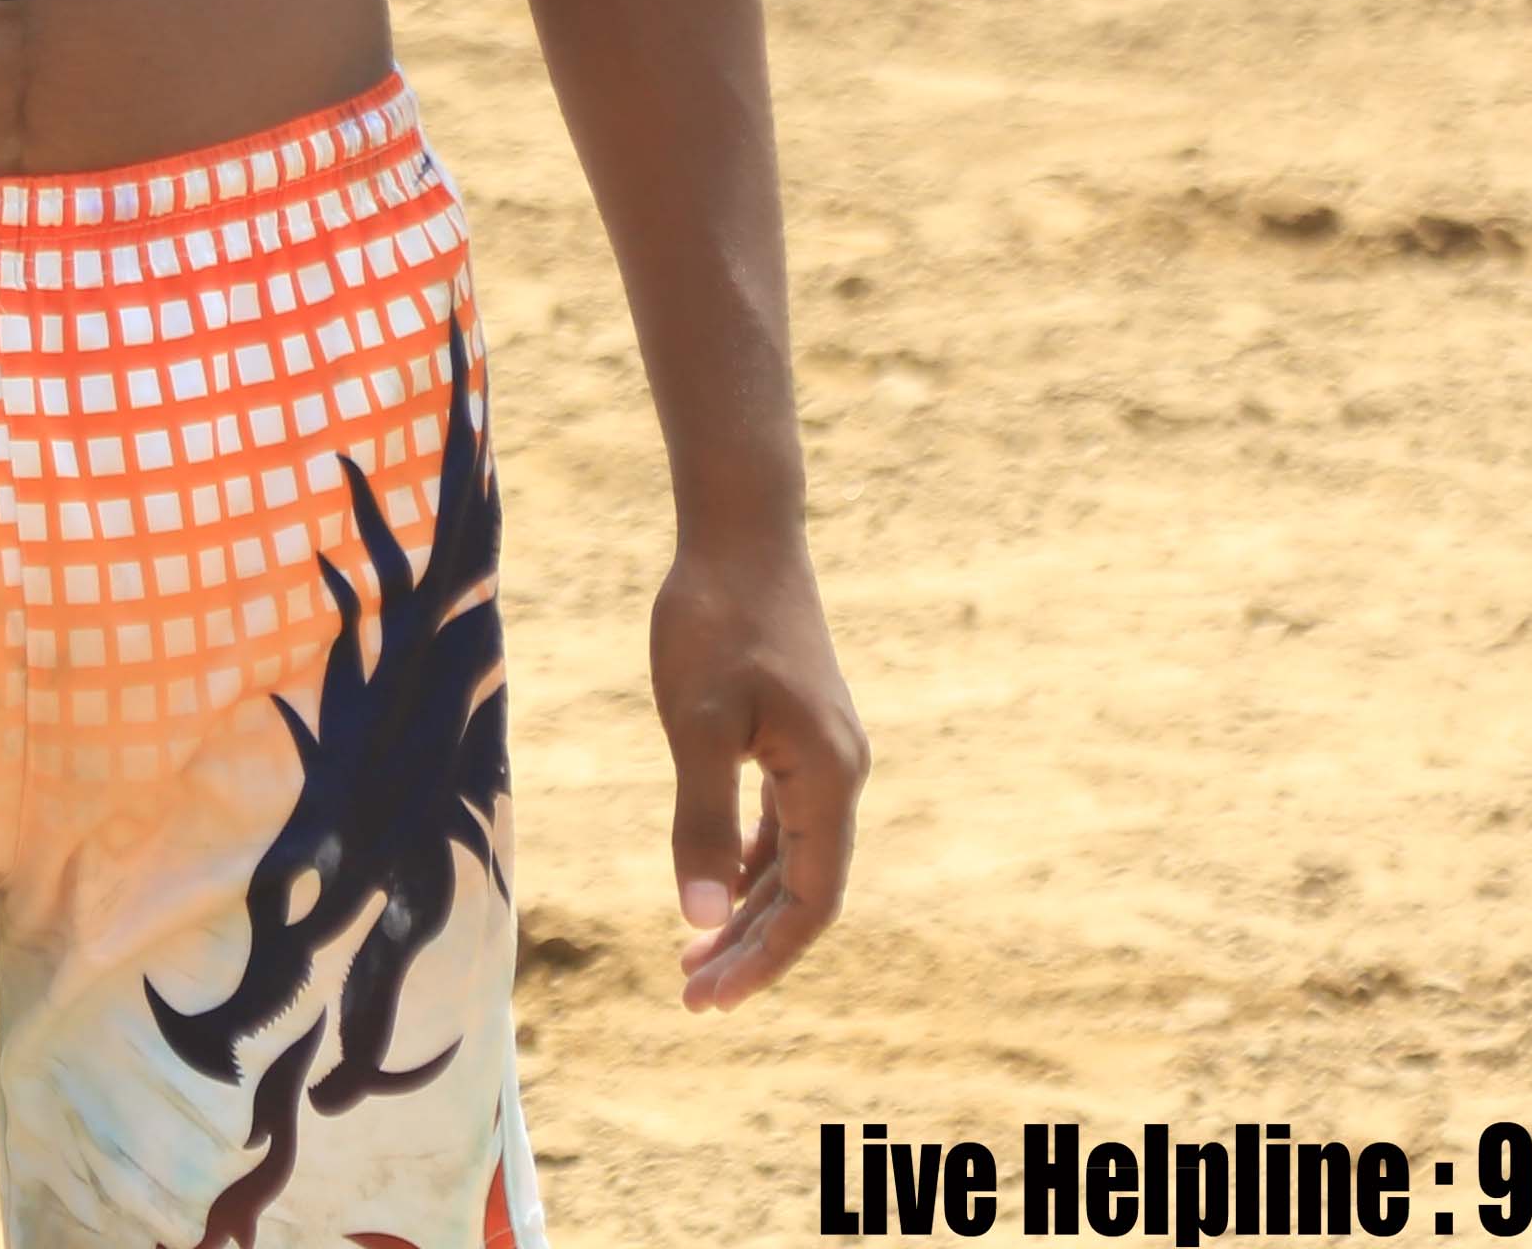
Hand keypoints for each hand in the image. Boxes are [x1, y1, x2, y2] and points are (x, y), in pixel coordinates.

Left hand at [652, 532, 862, 1010]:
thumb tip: (699, 922)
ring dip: (748, 910)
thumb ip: (701, 822)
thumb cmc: (713, 621)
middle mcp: (841, 774)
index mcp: (828, 780)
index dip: (763, 959)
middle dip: (751, 948)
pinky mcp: (801, 733)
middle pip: (805, 890)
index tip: (709, 999)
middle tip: (690, 996)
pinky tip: (716, 887)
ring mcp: (824, 753)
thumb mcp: (695, 723)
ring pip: (794, 859)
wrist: (741, 532)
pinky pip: (784, 822)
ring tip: (693, 957)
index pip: (810, 902)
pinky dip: (751, 861)